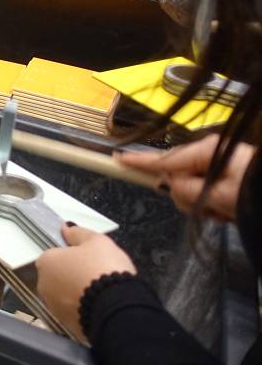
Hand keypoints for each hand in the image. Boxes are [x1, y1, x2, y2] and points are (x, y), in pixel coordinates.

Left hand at [37, 225, 136, 341]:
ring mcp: (54, 307)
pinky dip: (83, 309)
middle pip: (58, 276)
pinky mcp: (67, 324)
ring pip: (65, 296)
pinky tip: (99, 306)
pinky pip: (74, 312)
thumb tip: (66, 228)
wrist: (117, 309)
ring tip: (100, 292)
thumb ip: (78, 233)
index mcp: (46, 262)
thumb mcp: (97, 242)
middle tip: (96, 274)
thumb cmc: (104, 270)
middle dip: (73, 276)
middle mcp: (44, 285)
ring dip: (77, 293)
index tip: (89, 259)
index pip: (54, 255)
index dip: (72, 256)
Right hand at [116, 135, 254, 221]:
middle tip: (211, 208)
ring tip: (225, 212)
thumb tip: (170, 186)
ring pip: (190, 190)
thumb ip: (185, 189)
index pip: (163, 159)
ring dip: (203, 205)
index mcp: (206, 152)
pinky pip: (204, 195)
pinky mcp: (224, 180)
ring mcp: (216, 168)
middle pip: (176, 177)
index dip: (138, 162)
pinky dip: (214, 207)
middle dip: (187, 195)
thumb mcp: (217, 194)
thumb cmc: (252, 194)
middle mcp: (209, 156)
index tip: (115, 159)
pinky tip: (228, 212)